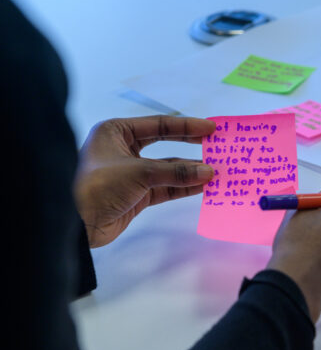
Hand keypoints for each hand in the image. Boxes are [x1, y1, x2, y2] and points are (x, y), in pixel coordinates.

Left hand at [74, 115, 215, 247]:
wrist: (76, 224)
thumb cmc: (99, 185)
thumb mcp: (139, 172)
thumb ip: (175, 172)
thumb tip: (209, 172)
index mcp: (117, 132)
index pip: (159, 125)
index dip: (186, 127)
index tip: (211, 129)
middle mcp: (124, 149)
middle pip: (165, 144)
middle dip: (191, 147)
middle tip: (216, 146)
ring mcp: (132, 173)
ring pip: (168, 169)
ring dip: (190, 171)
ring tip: (216, 171)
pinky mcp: (137, 195)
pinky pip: (166, 187)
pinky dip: (183, 187)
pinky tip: (203, 186)